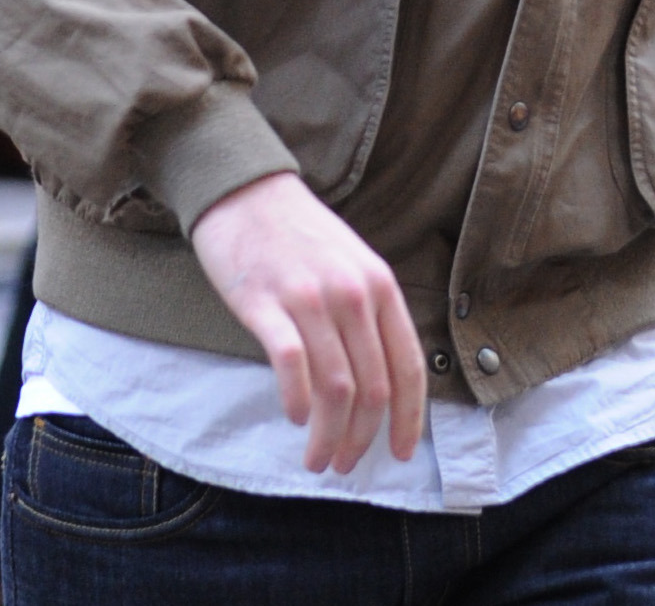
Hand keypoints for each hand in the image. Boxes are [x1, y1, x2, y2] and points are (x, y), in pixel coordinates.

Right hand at [192, 171, 426, 473]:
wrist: (246, 190)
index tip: (398, 454)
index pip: (407, 366)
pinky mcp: (267, 304)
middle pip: (372, 387)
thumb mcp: (351, 265)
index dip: (408, 418)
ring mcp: (310, 298)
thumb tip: (379, 386)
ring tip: (317, 457)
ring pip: (335, 388)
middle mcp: (353, 293)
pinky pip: (292, 366)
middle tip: (345, 464)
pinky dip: (296, 402)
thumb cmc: (299, 235)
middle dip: (362, 438)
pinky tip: (293, 416)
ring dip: (328, 435)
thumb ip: (369, 316)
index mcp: (380, 285)